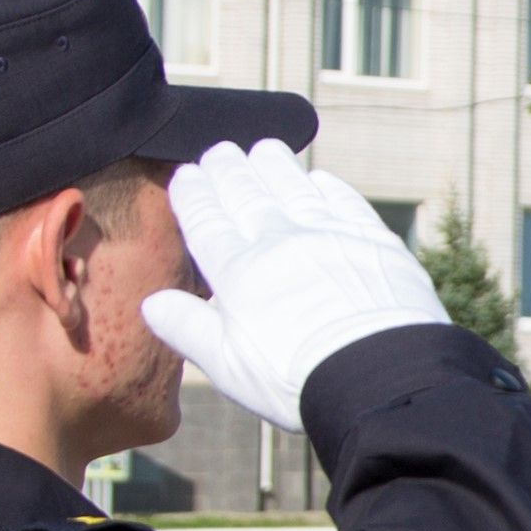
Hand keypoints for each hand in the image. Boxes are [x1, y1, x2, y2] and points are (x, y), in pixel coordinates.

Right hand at [142, 141, 451, 432]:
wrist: (378, 377)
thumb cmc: (295, 381)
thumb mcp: (228, 366)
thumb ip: (188, 329)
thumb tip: (152, 303)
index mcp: (238, 271)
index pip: (206, 220)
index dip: (193, 194)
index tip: (186, 174)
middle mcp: (280, 242)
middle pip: (247, 195)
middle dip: (228, 170)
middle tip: (220, 152)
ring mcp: (329, 236)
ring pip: (294, 188)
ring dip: (275, 166)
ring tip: (263, 150)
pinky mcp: (374, 242)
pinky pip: (344, 202)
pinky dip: (327, 188)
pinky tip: (319, 181)